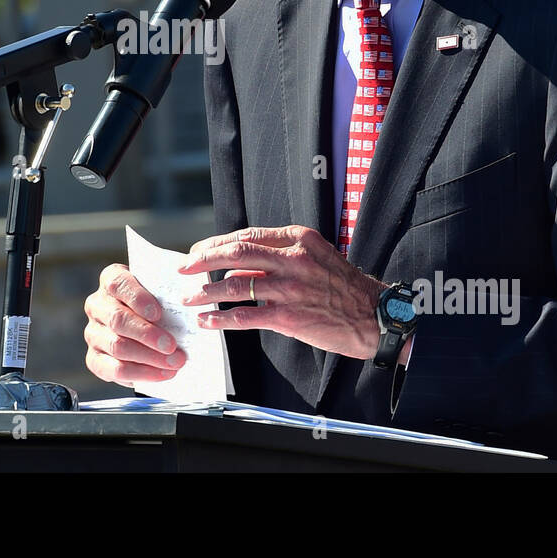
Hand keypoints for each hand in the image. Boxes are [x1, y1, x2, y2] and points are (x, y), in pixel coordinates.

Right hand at [83, 263, 187, 387]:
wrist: (143, 326)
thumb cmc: (155, 304)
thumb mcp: (159, 294)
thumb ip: (166, 298)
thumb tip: (186, 314)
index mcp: (111, 279)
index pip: (118, 284)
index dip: (138, 298)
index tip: (158, 313)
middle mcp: (97, 305)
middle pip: (118, 319)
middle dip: (147, 335)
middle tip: (171, 345)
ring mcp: (93, 332)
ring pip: (117, 346)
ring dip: (148, 358)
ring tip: (173, 363)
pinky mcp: (94, 358)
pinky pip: (114, 369)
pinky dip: (140, 373)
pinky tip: (160, 374)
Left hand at [180, 225, 386, 358]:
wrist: (374, 316)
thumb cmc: (342, 286)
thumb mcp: (314, 257)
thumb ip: (276, 258)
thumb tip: (236, 268)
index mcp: (297, 239)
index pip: (247, 235)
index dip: (216, 243)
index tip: (197, 251)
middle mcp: (292, 259)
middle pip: (235, 253)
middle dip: (203, 259)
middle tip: (183, 268)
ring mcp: (290, 288)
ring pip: (235, 285)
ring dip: (207, 292)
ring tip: (191, 299)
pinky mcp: (289, 316)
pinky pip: (245, 316)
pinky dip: (222, 319)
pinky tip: (209, 322)